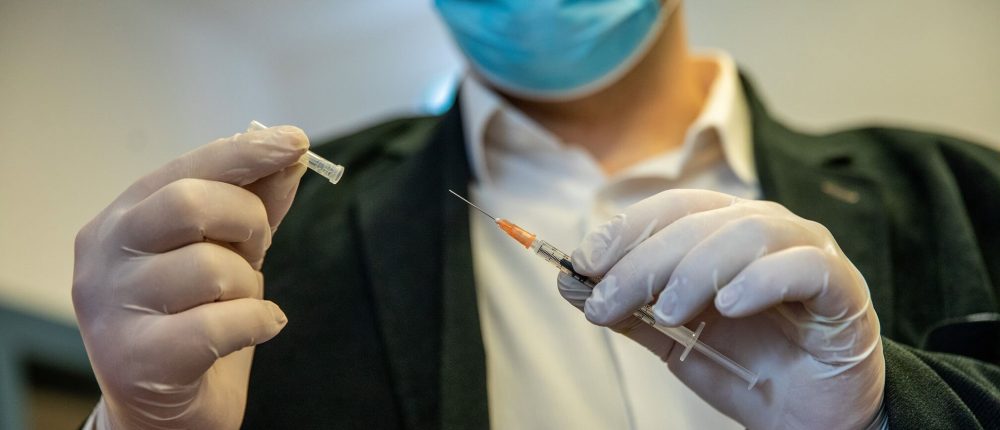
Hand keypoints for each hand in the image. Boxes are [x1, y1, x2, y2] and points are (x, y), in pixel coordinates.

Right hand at [72, 125, 308, 428]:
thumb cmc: (194, 322)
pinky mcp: (135, 359)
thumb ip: (254, 202)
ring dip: (250, 287)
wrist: (168, 411)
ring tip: (240, 303)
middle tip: (257, 248)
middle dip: (248, 222)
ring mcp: (111, 309)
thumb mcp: (227, 252)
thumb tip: (289, 153)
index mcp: (123, 217)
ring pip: (212, 268)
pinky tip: (258, 327)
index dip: (245, 152)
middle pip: (190, 205)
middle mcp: (104, 256)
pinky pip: (223, 323)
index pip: (187, 168)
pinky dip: (259, 322)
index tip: (295, 141)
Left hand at [558, 189, 884, 428]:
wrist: (809, 418)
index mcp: (724, 232)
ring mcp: (808, 252)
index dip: (625, 230)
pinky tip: (729, 306)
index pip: (671, 208)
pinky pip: (803, 266)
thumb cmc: (747, 368)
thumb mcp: (674, 340)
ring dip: (696, 270)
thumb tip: (569, 283)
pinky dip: (760, 280)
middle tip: (608, 300)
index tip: (584, 264)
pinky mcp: (843, 286)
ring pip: (748, 232)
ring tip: (668, 311)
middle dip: (645, 260)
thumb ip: (628, 312)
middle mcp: (766, 230)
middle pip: (699, 221)